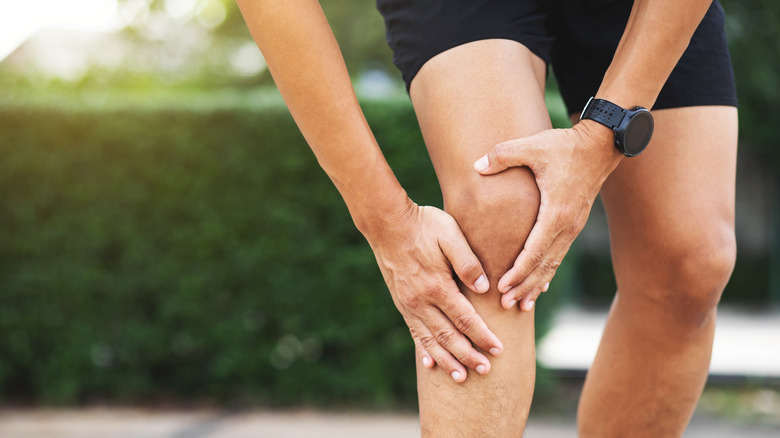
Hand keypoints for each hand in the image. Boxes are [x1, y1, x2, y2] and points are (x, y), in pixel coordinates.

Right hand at [364, 202, 502, 382]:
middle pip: (449, 336)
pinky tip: (430, 364)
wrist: (387, 223)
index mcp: (437, 286)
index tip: (498, 349)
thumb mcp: (451, 234)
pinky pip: (414, 333)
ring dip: (447, 361)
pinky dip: (424, 350)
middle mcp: (421, 301)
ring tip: (461, 377)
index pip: (465, 319)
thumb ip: (467, 262)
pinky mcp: (401, 303)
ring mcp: (409, 304)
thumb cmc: (424, 224)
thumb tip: (483, 288)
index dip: (482, 336)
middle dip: (468, 356)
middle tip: (485, 370)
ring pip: (430, 340)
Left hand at [473, 120, 621, 310]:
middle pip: (543, 265)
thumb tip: (476, 166)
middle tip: (506, 305)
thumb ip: (503, 155)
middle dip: (524, 287)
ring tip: (521, 304)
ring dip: (536, 284)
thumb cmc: (565, 146)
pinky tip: (540, 285)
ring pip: (553, 263)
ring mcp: (572, 227)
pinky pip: (559, 254)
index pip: (534, 252)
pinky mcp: (574, 224)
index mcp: (555, 213)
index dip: (518, 272)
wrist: (601, 145)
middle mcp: (566, 226)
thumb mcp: (532, 146)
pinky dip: (547, 271)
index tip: (502, 288)